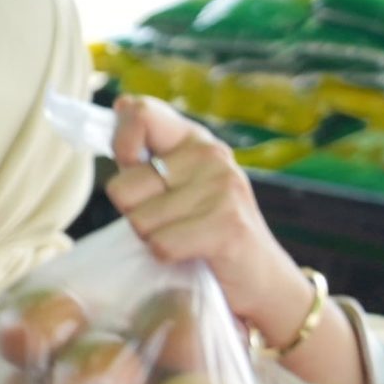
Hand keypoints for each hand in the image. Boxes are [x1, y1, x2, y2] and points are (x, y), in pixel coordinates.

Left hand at [106, 97, 307, 341]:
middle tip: (173, 222)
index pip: (140, 113)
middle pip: (122, 187)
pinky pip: (160, 244)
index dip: (121, 143)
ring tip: (186, 237)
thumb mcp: (179, 184)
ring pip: (138, 221)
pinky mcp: (226, 226)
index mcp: (196, 140)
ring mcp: (222, 189)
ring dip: (153, 238)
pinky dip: (168, 257)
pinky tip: (195, 254)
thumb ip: (148, 150)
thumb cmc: (207, 231)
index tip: (132, 164)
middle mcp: (212, 156)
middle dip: (135, 213)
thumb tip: (121, 102)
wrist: (262, 281)